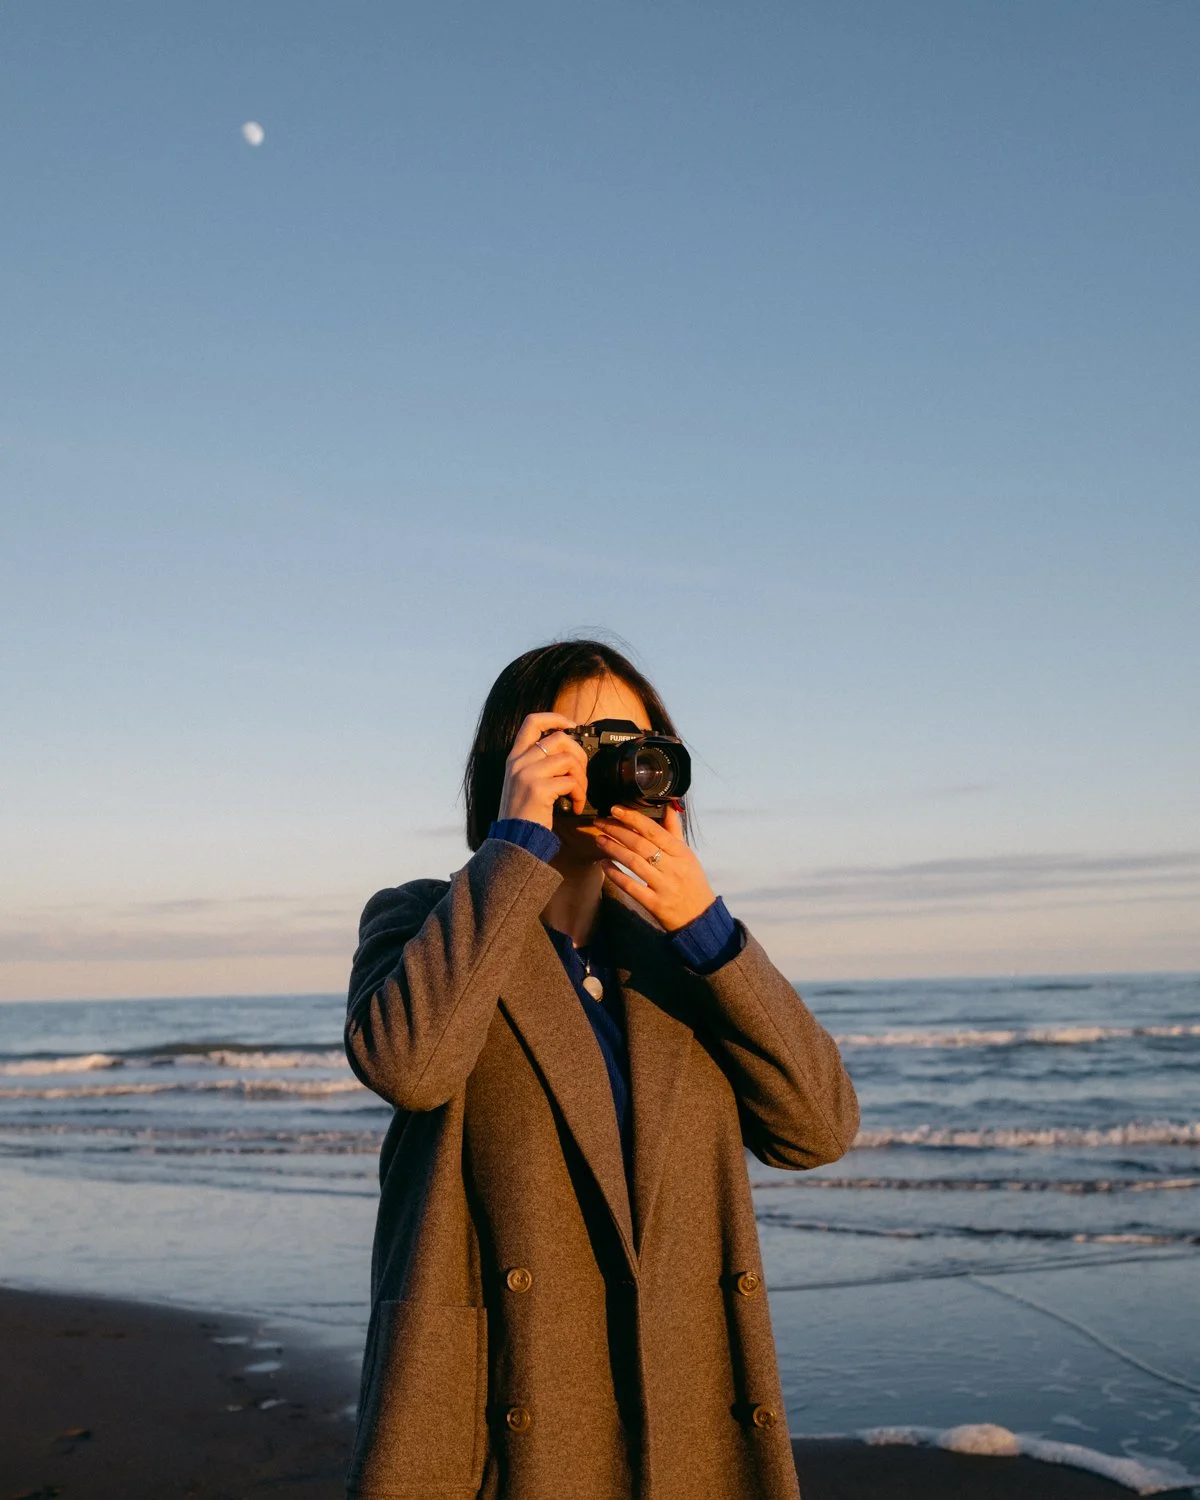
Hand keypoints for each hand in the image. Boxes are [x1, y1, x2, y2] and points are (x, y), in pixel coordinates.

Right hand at [496, 712, 589, 829]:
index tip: (571, 726)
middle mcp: (519, 762)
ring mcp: (528, 774)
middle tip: (580, 772)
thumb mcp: (522, 781)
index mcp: (515, 757)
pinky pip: (571, 782)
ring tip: (578, 793)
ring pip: (569, 760)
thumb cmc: (523, 813)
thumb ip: (537, 763)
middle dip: (578, 754)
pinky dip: (580, 795)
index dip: (555, 718)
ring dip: (582, 778)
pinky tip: (575, 805)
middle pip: (559, 738)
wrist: (514, 838)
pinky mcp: (538, 789)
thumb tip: (567, 752)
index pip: (532, 722)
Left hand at [593, 803, 715, 931]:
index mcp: (681, 853)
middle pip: (640, 844)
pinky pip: (630, 886)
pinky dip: (615, 874)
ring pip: (633, 863)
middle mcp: (672, 867)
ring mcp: (663, 886)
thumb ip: (674, 832)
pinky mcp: (654, 903)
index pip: (654, 830)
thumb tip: (669, 808)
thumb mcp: (687, 855)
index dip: (633, 818)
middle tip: (600, 822)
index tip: (615, 809)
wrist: (700, 917)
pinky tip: (603, 864)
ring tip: (599, 840)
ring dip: (613, 849)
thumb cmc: (692, 882)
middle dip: (617, 831)